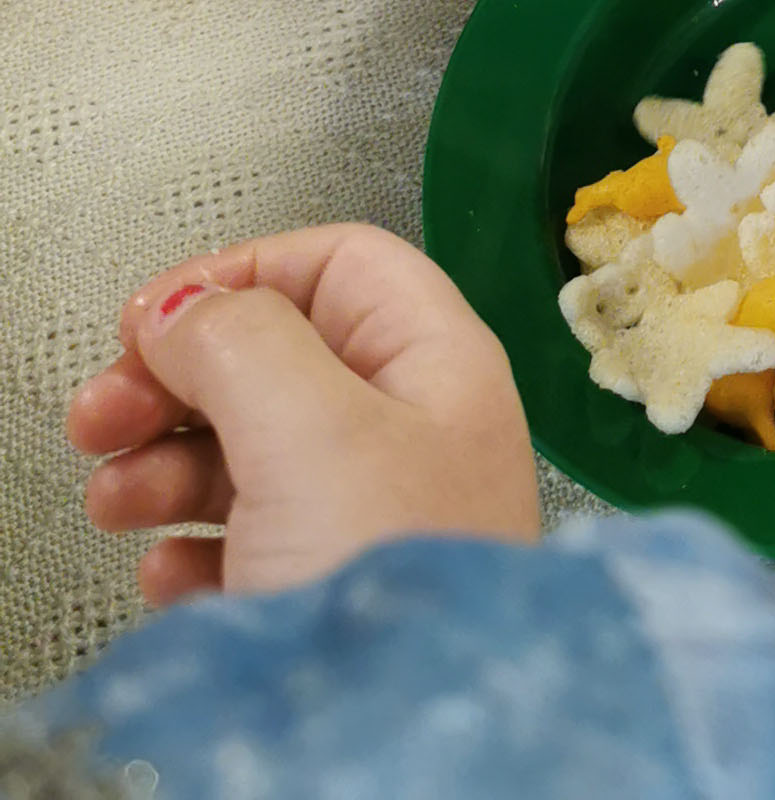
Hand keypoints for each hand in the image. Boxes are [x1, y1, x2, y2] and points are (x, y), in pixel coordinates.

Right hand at [65, 225, 537, 605]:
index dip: (239, 275)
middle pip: (279, 360)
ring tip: (116, 496)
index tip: (151, 316)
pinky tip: (169, 573)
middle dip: (178, 378)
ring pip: (250, 455)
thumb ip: (242, 341)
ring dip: (166, 462)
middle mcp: (412, 434)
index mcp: (437, 364)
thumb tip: (187, 303)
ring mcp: (370, 521)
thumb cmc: (393, 580)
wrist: (399, 745)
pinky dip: (191, 551)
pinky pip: (243, 549)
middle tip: (100, 409)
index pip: (340, 266)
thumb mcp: (314, 425)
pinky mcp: (326, 602)